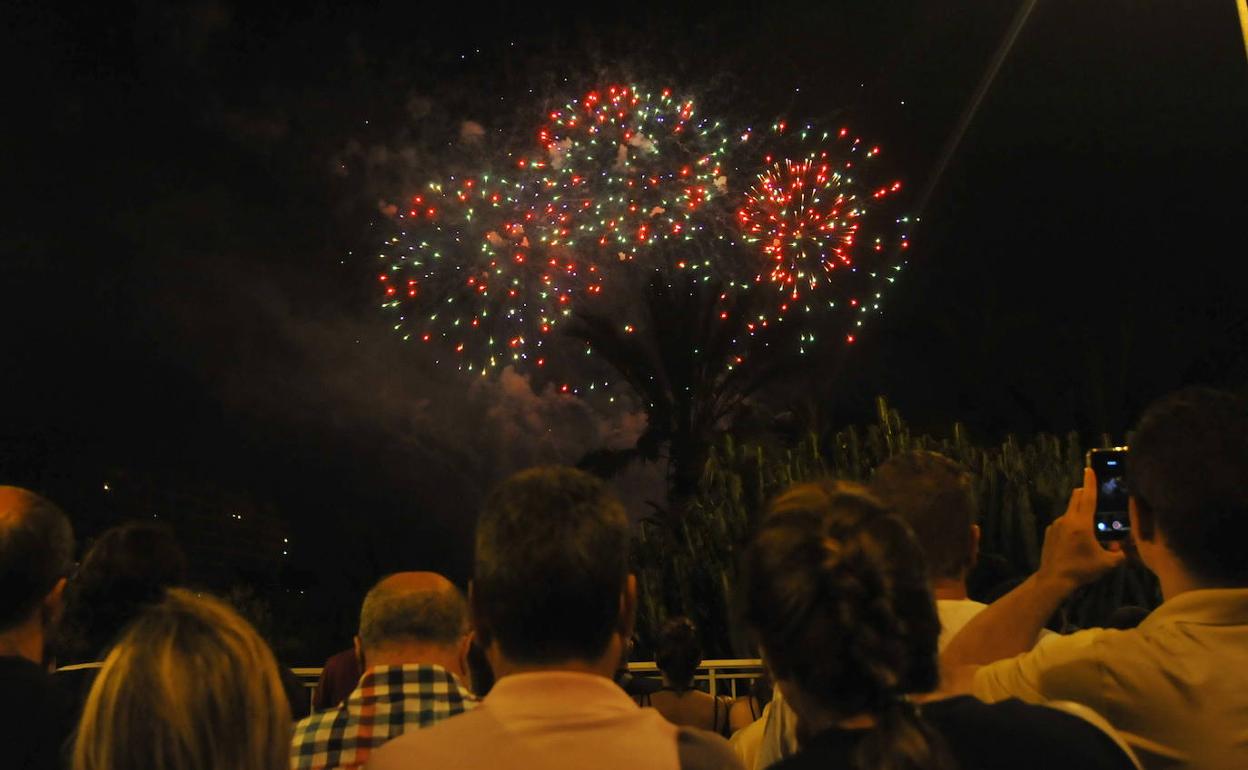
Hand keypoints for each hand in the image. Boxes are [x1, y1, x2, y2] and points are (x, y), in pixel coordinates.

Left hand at [1037, 467, 1126, 592]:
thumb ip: (1121, 554)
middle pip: (1076, 498)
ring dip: (1079, 512)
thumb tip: (1124, 547)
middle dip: (1085, 492)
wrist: (1053, 579)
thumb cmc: (1081, 569)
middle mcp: (1067, 519)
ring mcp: (1055, 525)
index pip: (1088, 497)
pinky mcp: (1049, 532)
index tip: (1089, 469)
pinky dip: (1071, 524)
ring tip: (1090, 526)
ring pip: (1070, 511)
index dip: (1090, 482)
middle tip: (1093, 492)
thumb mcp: (1107, 563)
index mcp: (1081, 523)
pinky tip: (1076, 539)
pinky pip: (1063, 522)